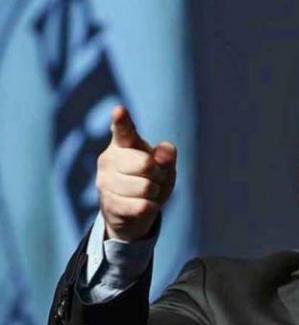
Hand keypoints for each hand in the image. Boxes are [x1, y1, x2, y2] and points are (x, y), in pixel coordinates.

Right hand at [96, 106, 176, 240]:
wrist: (133, 212)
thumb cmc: (150, 181)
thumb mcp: (164, 167)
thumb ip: (167, 156)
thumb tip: (165, 150)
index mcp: (124, 143)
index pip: (123, 130)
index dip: (122, 120)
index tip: (119, 111)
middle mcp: (108, 159)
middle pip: (146, 164)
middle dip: (157, 174)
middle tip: (151, 179)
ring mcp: (105, 181)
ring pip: (145, 187)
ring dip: (153, 193)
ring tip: (145, 193)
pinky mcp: (108, 204)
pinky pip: (142, 206)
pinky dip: (150, 208)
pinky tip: (140, 206)